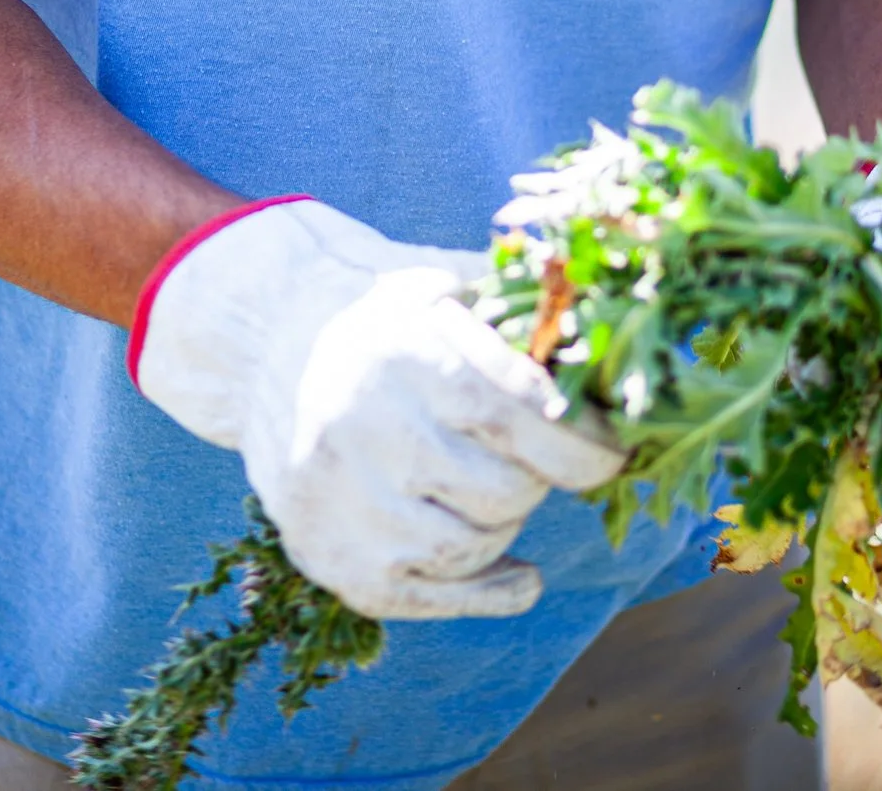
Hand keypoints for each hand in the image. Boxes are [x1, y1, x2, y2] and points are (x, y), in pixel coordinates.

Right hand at [131, 197, 625, 618]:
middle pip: (504, 489)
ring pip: (473, 545)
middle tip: (543, 461)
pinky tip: (520, 574)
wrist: (265, 344)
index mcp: (403, 354)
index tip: (614, 449)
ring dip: (509, 523)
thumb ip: (527, 304)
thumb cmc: (382, 314)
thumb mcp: (446, 284)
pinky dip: (490, 590)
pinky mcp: (326, 553)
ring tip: (498, 488)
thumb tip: (616, 322)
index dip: (582, 442)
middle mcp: (363, 429)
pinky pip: (431, 597)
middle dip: (543, 479)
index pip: (517, 415)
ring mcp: (340, 500)